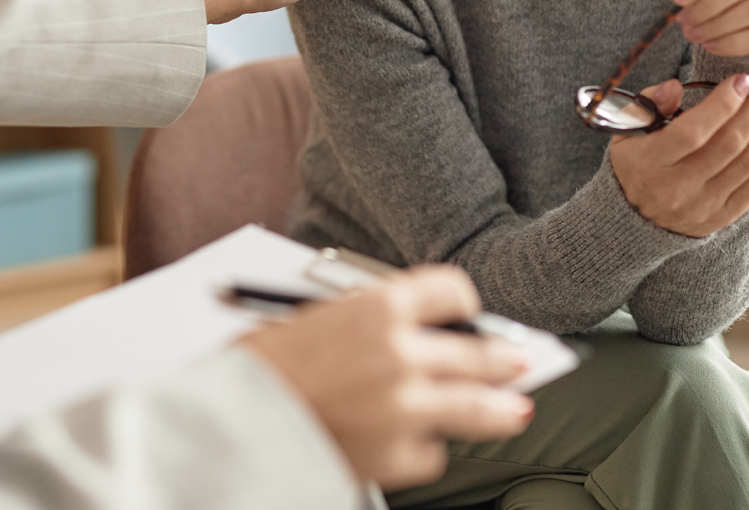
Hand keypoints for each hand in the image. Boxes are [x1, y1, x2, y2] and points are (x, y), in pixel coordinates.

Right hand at [244, 266, 533, 489]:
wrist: (228, 424)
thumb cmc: (264, 363)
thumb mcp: (320, 316)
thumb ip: (372, 320)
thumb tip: (419, 332)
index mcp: (380, 306)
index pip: (453, 291)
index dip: (464, 302)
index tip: (466, 312)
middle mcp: (402, 352)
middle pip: (478, 351)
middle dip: (502, 357)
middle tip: (519, 361)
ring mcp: (404, 408)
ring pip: (477, 407)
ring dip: (501, 408)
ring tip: (516, 410)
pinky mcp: (395, 457)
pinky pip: (432, 452)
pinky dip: (428, 447)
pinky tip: (418, 441)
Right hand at [609, 68, 748, 236]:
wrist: (634, 218)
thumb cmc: (634, 161)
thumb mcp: (626, 129)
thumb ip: (648, 104)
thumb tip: (675, 86)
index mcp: (649, 163)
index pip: (691, 132)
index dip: (721, 105)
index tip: (743, 78)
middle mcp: (678, 187)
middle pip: (729, 144)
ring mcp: (704, 205)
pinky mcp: (724, 215)